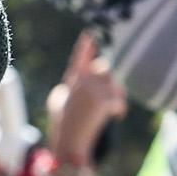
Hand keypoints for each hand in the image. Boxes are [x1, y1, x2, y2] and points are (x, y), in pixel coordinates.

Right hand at [45, 32, 127, 164]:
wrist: (69, 141)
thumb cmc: (63, 124)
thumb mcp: (57, 102)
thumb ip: (67, 88)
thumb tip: (72, 83)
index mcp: (72, 79)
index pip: (80, 58)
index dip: (85, 46)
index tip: (88, 34)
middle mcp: (82, 81)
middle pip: (105, 68)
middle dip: (110, 79)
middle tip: (111, 93)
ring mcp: (93, 90)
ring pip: (115, 84)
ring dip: (117, 95)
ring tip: (112, 109)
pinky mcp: (103, 101)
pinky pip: (119, 100)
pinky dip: (120, 109)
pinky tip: (117, 116)